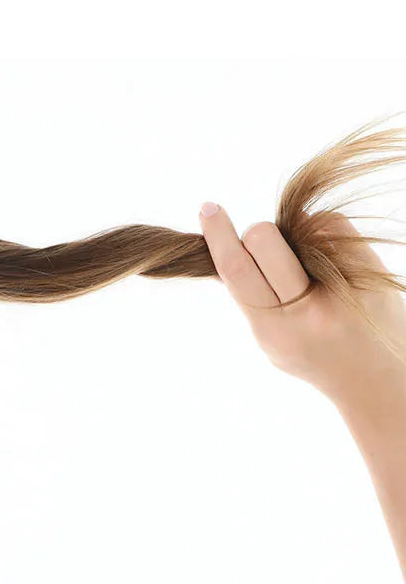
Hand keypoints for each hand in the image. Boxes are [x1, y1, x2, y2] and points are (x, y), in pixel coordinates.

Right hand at [198, 202, 405, 404]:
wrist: (376, 375)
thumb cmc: (311, 352)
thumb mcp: (270, 336)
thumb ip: (247, 297)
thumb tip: (222, 247)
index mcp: (274, 328)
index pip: (237, 269)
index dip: (219, 235)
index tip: (208, 208)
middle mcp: (308, 309)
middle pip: (264, 240)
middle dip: (255, 233)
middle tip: (262, 247)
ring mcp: (343, 288)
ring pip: (299, 226)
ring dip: (288, 235)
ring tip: (302, 263)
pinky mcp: (370, 269)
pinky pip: (330, 223)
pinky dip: (317, 229)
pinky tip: (323, 253)